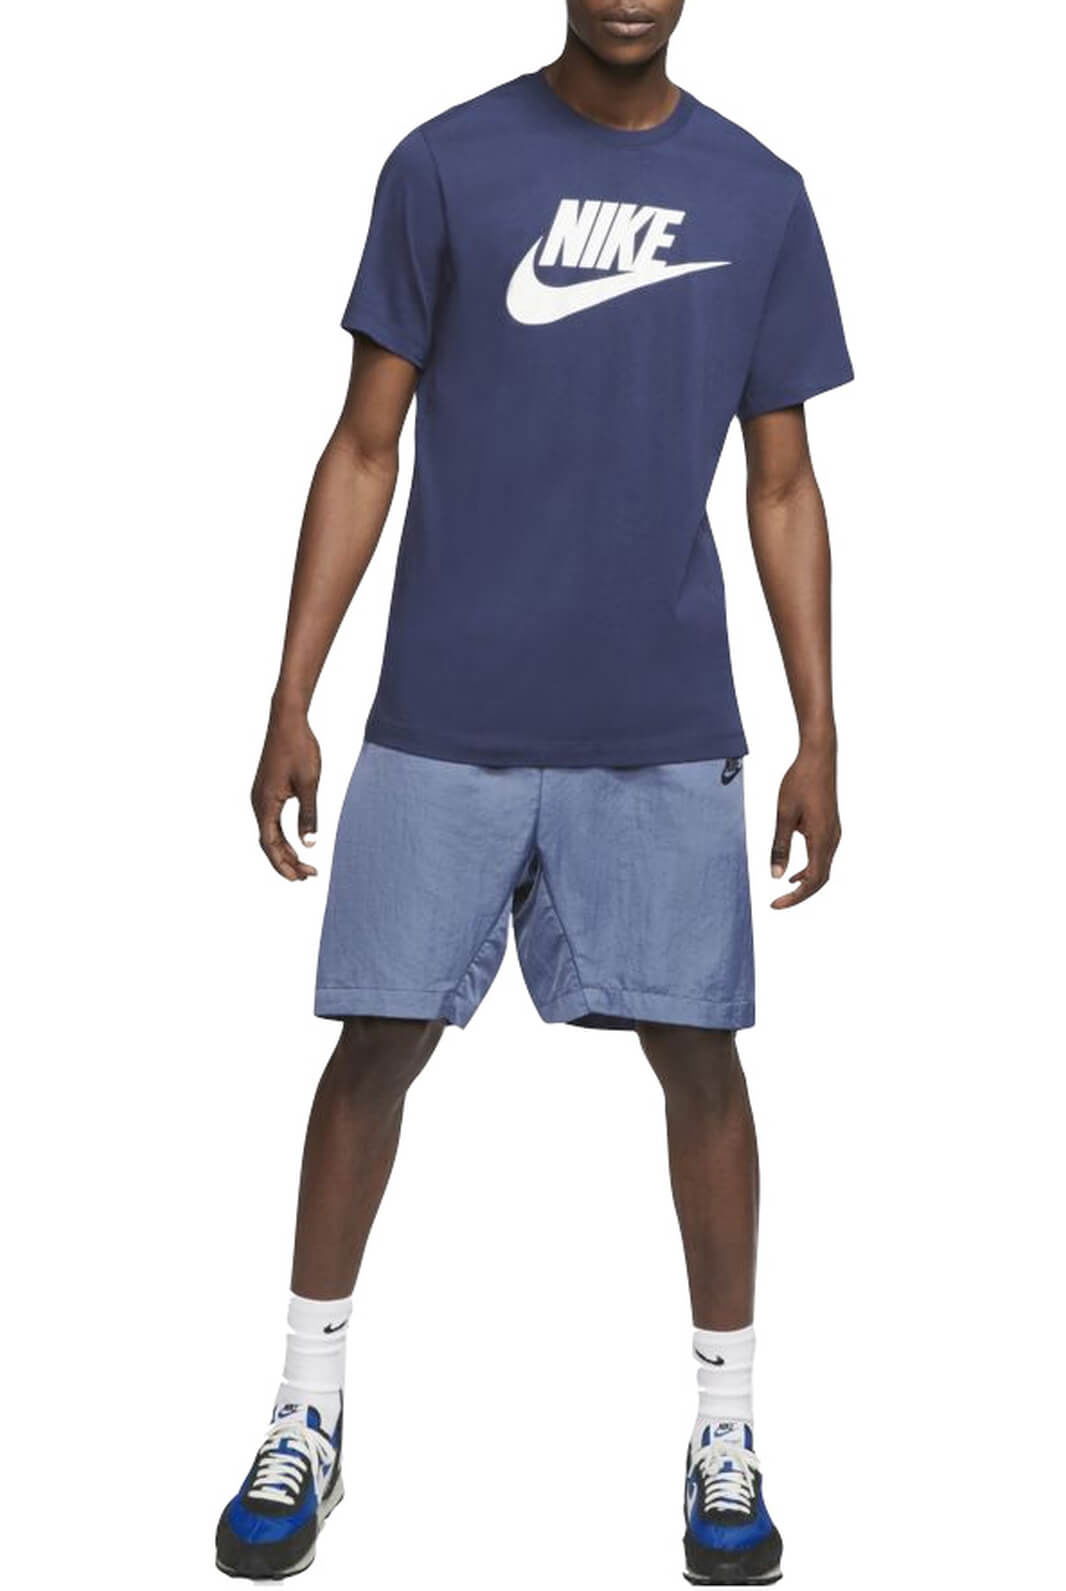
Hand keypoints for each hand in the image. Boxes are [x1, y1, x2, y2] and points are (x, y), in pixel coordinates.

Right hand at [251, 703, 321, 880]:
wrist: (287, 721)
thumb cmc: (299, 749)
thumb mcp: (308, 784)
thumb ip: (308, 815)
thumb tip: (309, 845)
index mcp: (265, 803)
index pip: (270, 844)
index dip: (284, 864)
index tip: (300, 878)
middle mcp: (257, 802)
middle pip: (268, 843)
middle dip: (287, 862)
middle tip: (308, 876)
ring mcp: (260, 797)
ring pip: (269, 833)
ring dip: (285, 851)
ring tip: (304, 866)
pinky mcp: (266, 791)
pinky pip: (271, 821)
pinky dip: (282, 836)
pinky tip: (297, 843)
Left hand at [769, 745, 840, 907]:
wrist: (819, 757)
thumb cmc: (799, 782)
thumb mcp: (783, 815)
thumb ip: (779, 846)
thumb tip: (775, 876)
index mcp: (821, 839)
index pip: (812, 880)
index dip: (794, 897)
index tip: (775, 905)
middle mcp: (832, 839)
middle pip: (820, 879)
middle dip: (800, 895)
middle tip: (777, 903)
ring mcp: (834, 833)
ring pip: (823, 869)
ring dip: (806, 883)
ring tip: (784, 892)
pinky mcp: (831, 827)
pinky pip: (823, 857)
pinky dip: (810, 870)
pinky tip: (795, 872)